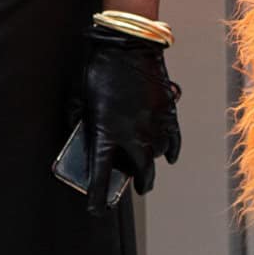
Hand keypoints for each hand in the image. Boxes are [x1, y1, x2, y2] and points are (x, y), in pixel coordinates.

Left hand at [71, 24, 181, 214]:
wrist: (129, 44)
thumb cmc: (100, 68)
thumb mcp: (79, 96)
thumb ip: (79, 120)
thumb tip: (79, 133)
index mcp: (107, 134)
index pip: (101, 176)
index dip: (97, 197)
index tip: (96, 210)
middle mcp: (134, 135)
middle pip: (140, 172)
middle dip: (138, 184)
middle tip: (136, 188)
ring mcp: (155, 125)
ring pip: (157, 156)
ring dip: (151, 163)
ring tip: (146, 164)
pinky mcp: (169, 113)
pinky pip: (174, 140)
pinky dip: (171, 150)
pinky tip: (169, 156)